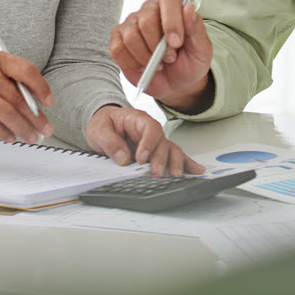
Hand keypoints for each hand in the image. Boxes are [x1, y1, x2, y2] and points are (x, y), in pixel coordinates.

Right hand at [0, 47, 54, 143]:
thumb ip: (8, 75)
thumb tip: (33, 98)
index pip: (26, 71)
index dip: (41, 88)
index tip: (49, 102)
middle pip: (18, 98)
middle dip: (36, 117)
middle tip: (45, 128)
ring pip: (6, 113)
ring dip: (22, 128)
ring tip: (31, 136)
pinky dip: (2, 132)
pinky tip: (10, 136)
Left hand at [85, 105, 204, 175]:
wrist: (104, 124)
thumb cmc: (104, 123)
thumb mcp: (99, 130)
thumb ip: (110, 142)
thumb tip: (123, 157)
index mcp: (137, 119)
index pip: (149, 128)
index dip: (148, 143)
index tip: (141, 158)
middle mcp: (150, 130)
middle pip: (162, 141)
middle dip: (161, 158)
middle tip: (155, 173)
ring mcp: (156, 141)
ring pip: (171, 149)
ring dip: (174, 162)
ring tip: (174, 175)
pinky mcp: (157, 151)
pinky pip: (174, 156)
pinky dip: (186, 163)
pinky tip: (195, 170)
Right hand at [110, 0, 213, 111]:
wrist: (176, 83)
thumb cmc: (190, 62)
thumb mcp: (201, 49)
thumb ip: (196, 28)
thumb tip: (189, 7)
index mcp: (173, 7)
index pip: (169, 0)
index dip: (172, 21)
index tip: (176, 43)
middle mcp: (150, 10)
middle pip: (146, 20)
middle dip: (158, 46)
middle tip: (169, 58)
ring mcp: (132, 23)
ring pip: (131, 36)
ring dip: (146, 57)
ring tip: (158, 64)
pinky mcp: (118, 39)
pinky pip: (118, 49)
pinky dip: (132, 63)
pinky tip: (143, 66)